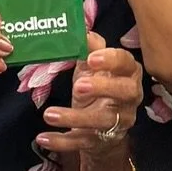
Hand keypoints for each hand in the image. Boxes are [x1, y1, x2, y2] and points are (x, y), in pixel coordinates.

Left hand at [36, 32, 142, 157]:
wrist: (102, 130)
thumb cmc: (98, 89)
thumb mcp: (92, 68)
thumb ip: (89, 48)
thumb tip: (82, 29)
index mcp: (127, 74)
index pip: (127, 63)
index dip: (112, 60)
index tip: (92, 58)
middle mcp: (128, 98)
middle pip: (124, 92)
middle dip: (103, 87)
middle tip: (79, 85)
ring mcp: (117, 122)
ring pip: (101, 120)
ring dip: (75, 117)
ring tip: (49, 114)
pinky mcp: (101, 141)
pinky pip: (82, 142)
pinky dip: (62, 141)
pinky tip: (42, 137)